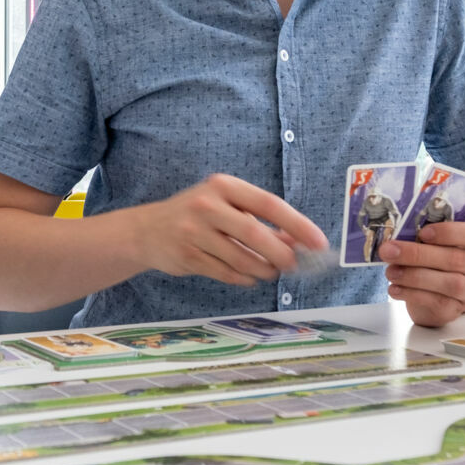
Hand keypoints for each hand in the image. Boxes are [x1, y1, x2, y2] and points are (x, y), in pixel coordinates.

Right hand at [135, 174, 327, 285]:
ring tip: (268, 271)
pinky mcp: (187, 257)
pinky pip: (227, 273)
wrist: (147, 230)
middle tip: (293, 265)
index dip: (297, 224)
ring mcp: (194, 232)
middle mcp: (207, 205)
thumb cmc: (196, 215)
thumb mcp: (226, 206)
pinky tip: (248, 276)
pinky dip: (244, 278)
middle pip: (255, 234)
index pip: (268, 204)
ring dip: (263, 270)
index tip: (317, 242)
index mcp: (223, 186)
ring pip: (242, 259)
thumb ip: (260, 221)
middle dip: (281, 254)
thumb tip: (298, 243)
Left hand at [381, 220, 464, 327]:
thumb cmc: (447, 252)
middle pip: (458, 260)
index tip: (423, 232)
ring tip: (390, 270)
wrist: (453, 284)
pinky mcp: (458, 310)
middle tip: (390, 250)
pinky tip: (395, 288)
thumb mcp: (445, 237)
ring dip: (415, 276)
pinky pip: (439, 304)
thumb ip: (433, 230)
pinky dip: (413, 295)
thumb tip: (401, 227)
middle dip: (419, 255)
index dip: (451, 233)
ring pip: (450, 284)